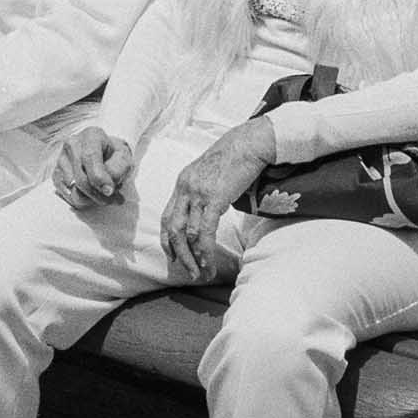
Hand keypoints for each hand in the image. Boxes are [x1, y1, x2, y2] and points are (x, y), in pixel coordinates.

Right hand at [52, 126, 135, 207]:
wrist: (103, 155)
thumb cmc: (114, 156)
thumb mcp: (124, 158)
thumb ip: (118, 169)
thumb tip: (106, 187)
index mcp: (91, 136)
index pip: (90, 157)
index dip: (99, 178)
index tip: (109, 191)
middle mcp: (72, 144)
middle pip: (81, 178)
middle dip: (98, 194)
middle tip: (113, 200)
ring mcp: (61, 159)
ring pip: (74, 191)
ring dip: (91, 199)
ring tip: (103, 194)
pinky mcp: (56, 173)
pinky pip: (67, 195)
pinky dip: (81, 200)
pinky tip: (91, 194)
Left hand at [160, 119, 276, 275]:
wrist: (249, 143)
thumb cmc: (235, 158)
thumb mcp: (210, 174)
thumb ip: (204, 193)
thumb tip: (208, 212)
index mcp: (182, 183)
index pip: (168, 217)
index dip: (168, 240)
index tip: (173, 257)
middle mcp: (185, 188)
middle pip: (173, 229)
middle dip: (179, 254)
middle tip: (188, 273)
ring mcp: (198, 193)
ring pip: (187, 234)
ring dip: (194, 258)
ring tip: (202, 273)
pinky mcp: (214, 198)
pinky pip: (204, 230)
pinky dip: (204, 250)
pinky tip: (209, 262)